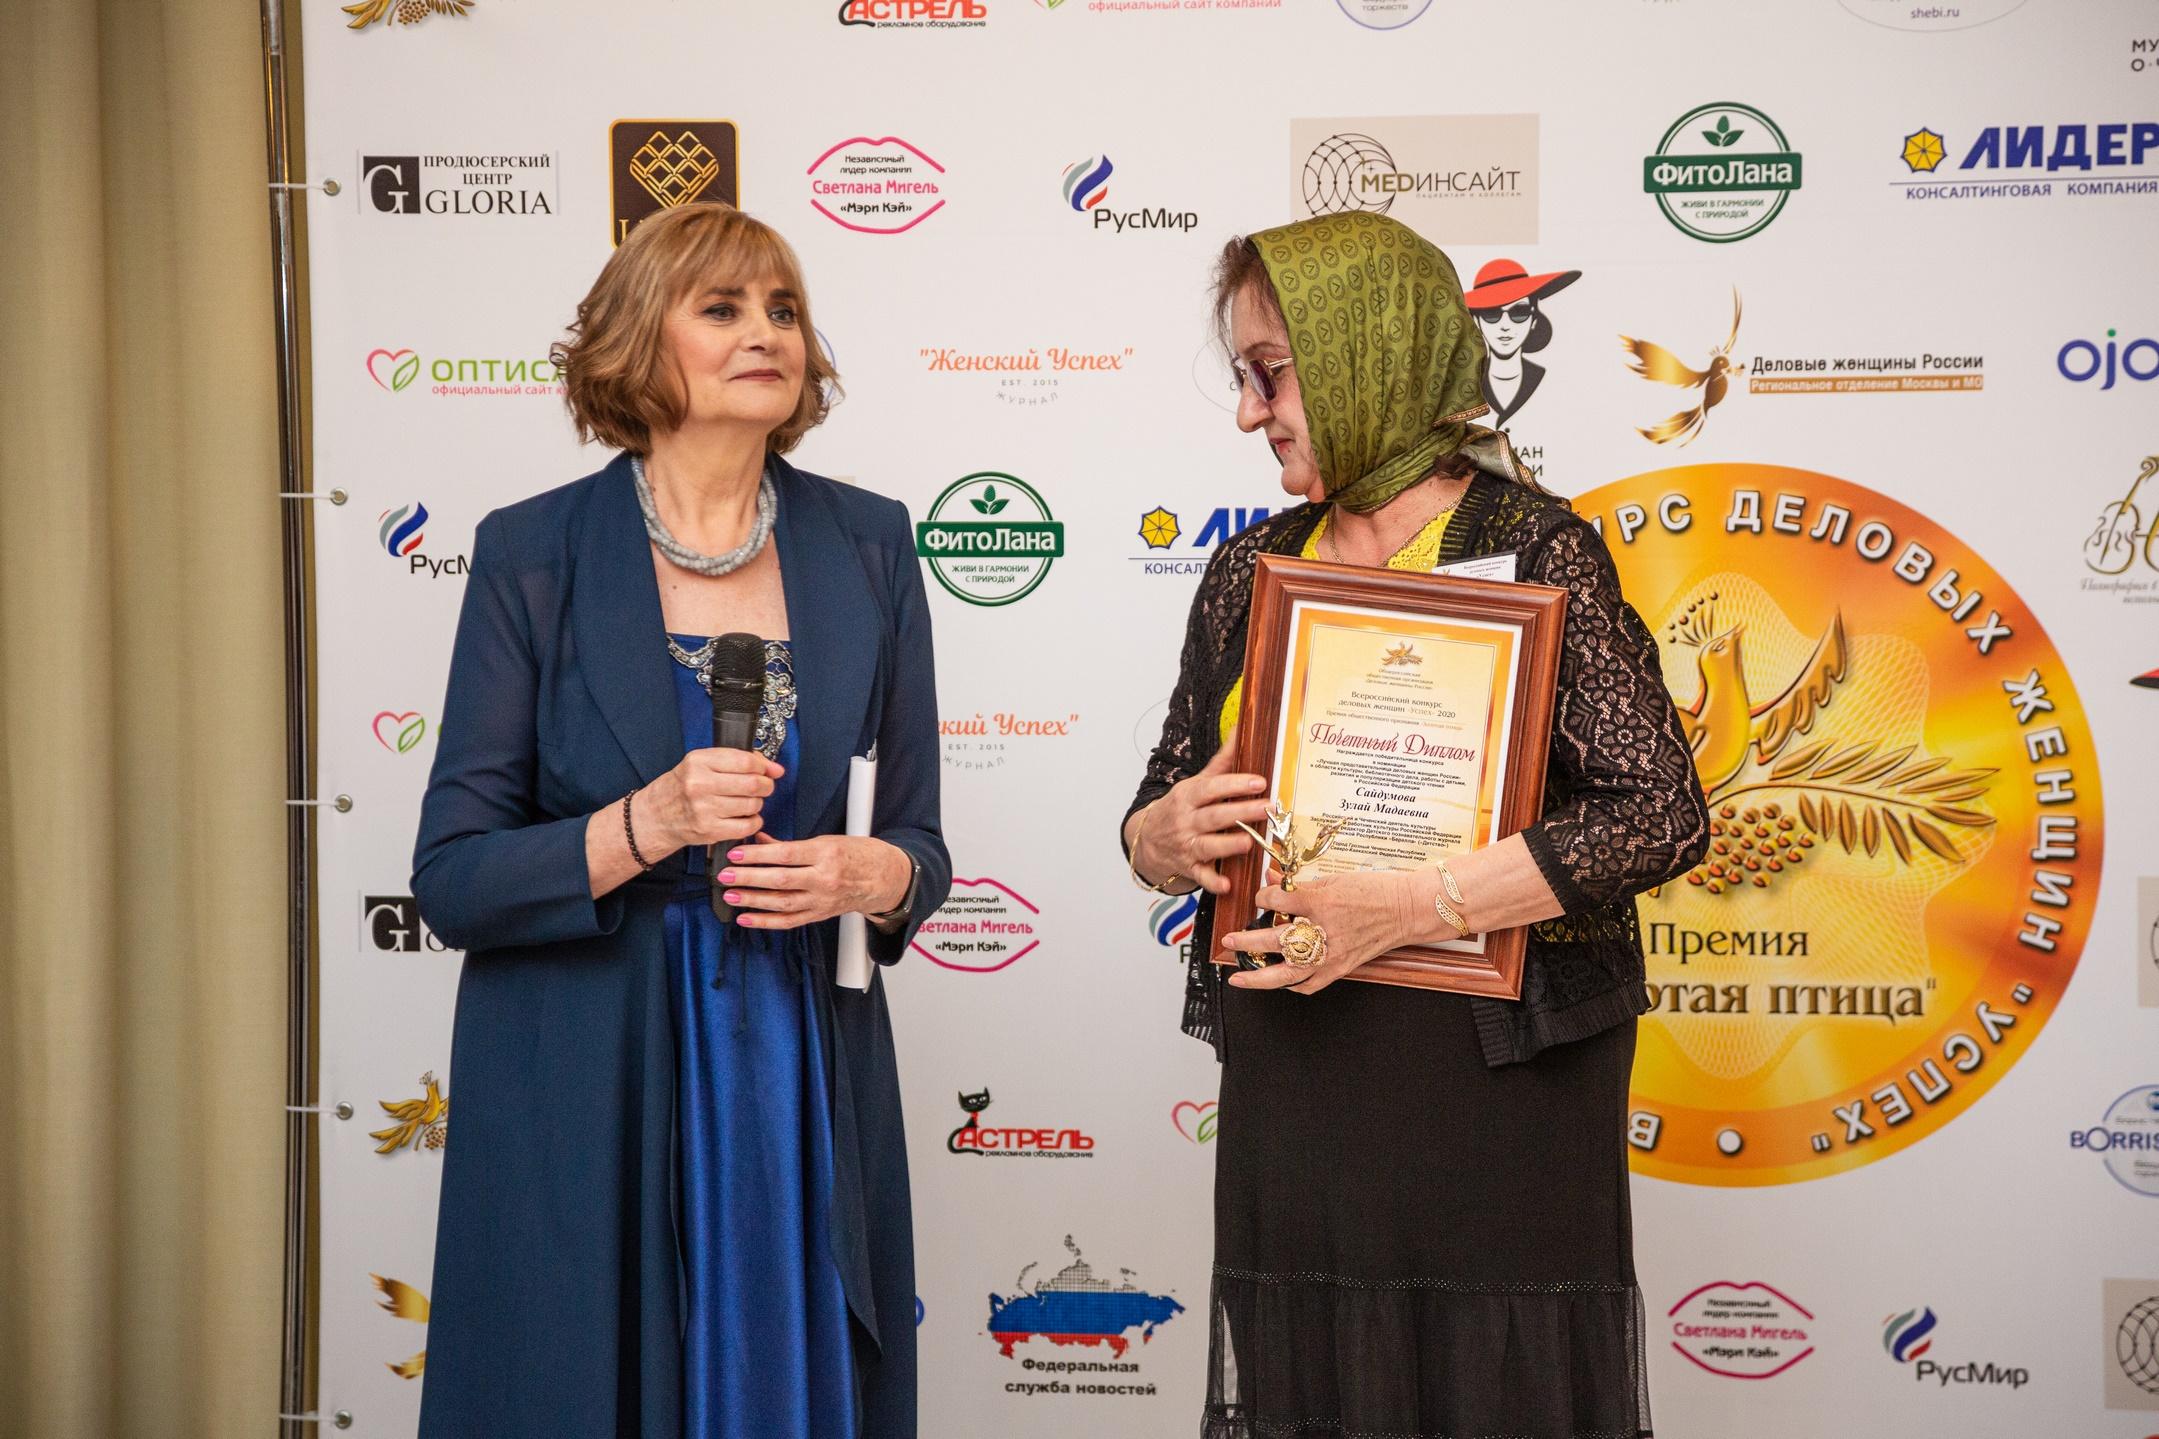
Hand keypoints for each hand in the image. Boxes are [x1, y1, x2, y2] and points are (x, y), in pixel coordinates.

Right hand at [639, 747, 782, 854]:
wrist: (656, 816)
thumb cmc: (683, 787)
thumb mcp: (702, 764)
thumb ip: (738, 760)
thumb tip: (776, 769)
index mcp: (699, 762)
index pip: (745, 761)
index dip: (763, 766)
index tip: (767, 770)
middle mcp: (700, 784)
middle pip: (753, 784)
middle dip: (766, 785)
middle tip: (763, 786)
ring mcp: (704, 809)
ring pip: (752, 805)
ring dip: (757, 803)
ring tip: (748, 801)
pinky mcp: (709, 831)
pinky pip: (747, 826)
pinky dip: (753, 822)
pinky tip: (745, 817)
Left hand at [715, 834, 911, 930]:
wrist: (885, 878)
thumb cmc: (858, 854)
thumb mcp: (827, 840)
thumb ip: (792, 845)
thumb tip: (761, 841)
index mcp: (826, 854)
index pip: (785, 855)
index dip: (757, 856)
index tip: (736, 854)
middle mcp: (824, 879)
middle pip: (780, 880)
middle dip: (748, 878)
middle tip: (725, 876)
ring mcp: (822, 901)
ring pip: (782, 903)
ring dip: (752, 900)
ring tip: (730, 896)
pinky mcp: (819, 915)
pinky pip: (789, 921)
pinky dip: (766, 921)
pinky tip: (747, 918)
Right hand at [1132, 746, 1274, 895]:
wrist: (1146, 841)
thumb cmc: (1179, 809)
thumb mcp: (1194, 784)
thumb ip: (1221, 762)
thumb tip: (1240, 730)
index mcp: (1188, 796)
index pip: (1211, 788)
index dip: (1234, 784)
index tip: (1259, 782)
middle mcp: (1186, 821)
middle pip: (1215, 815)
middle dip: (1241, 812)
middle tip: (1266, 808)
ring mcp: (1186, 845)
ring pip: (1209, 845)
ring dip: (1229, 845)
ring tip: (1249, 841)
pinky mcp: (1189, 867)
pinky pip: (1201, 876)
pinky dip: (1213, 881)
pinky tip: (1227, 884)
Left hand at [1219, 871, 1421, 994]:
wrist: (1407, 909)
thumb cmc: (1376, 890)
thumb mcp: (1334, 878)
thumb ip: (1300, 884)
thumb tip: (1273, 880)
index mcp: (1320, 903)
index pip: (1277, 902)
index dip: (1263, 897)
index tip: (1262, 897)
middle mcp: (1322, 932)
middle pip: (1273, 941)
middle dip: (1246, 940)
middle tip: (1229, 939)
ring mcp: (1331, 955)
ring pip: (1286, 974)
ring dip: (1258, 978)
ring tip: (1238, 977)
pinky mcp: (1340, 968)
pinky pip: (1310, 984)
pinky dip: (1292, 986)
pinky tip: (1279, 982)